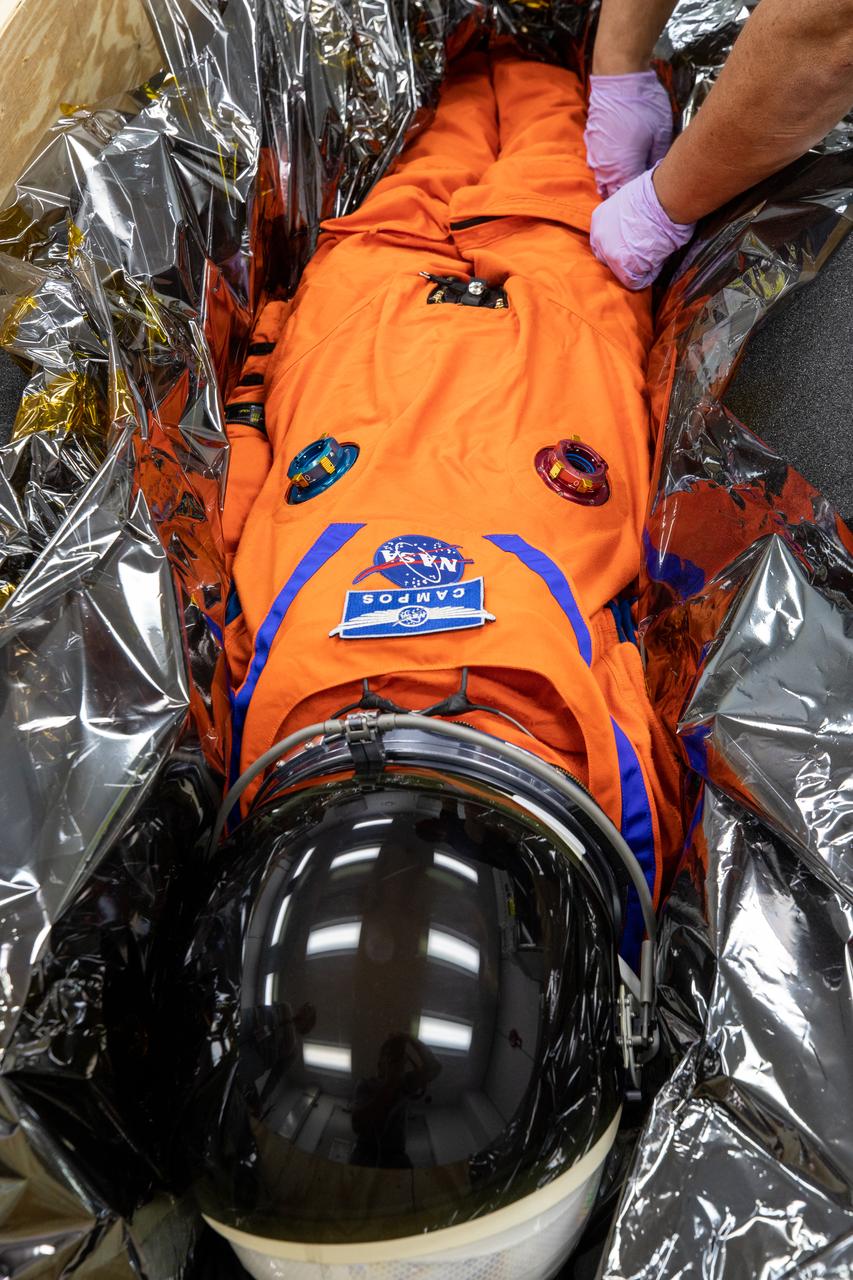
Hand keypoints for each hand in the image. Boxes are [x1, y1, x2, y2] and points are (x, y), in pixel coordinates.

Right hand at [584, 71, 673, 198]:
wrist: (618, 77)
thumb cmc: (642, 104)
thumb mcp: (662, 133)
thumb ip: (658, 160)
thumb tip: (657, 174)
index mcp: (624, 170)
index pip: (632, 197)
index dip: (643, 198)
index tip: (655, 195)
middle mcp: (605, 169)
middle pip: (615, 194)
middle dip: (628, 195)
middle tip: (643, 192)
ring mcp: (596, 157)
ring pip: (604, 182)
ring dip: (616, 184)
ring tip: (631, 181)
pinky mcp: (592, 145)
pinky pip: (599, 168)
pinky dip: (609, 171)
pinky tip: (620, 165)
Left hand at [590, 167, 694, 289]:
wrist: (665, 198)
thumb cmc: (657, 194)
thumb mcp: (628, 201)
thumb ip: (623, 218)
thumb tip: (631, 228)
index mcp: (599, 218)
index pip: (601, 242)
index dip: (618, 247)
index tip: (632, 248)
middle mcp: (599, 236)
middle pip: (607, 260)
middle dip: (625, 260)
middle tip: (644, 254)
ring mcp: (609, 251)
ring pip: (621, 272)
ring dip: (638, 267)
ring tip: (655, 253)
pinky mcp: (622, 265)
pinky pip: (634, 281)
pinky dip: (648, 275)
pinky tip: (658, 261)